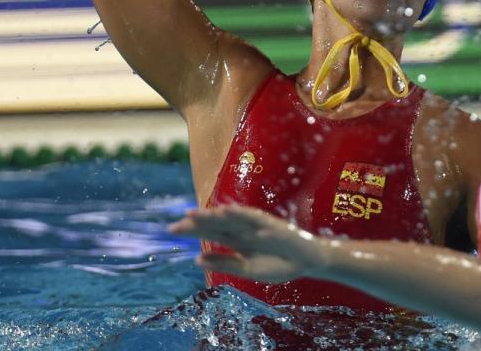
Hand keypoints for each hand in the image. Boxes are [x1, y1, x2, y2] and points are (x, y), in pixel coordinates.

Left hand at [169, 205, 329, 283]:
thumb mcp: (247, 269)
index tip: (173, 229)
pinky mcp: (276, 227)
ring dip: (222, 214)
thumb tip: (197, 260)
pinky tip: (232, 212)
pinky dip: (248, 217)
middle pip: (220, 223)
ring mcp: (260, 226)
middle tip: (180, 219)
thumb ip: (224, 263)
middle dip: (201, 221)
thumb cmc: (278, 264)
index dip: (194, 230)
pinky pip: (260, 220)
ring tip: (203, 213)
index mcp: (237, 240)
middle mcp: (245, 229)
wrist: (307, 261)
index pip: (211, 232)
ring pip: (237, 218)